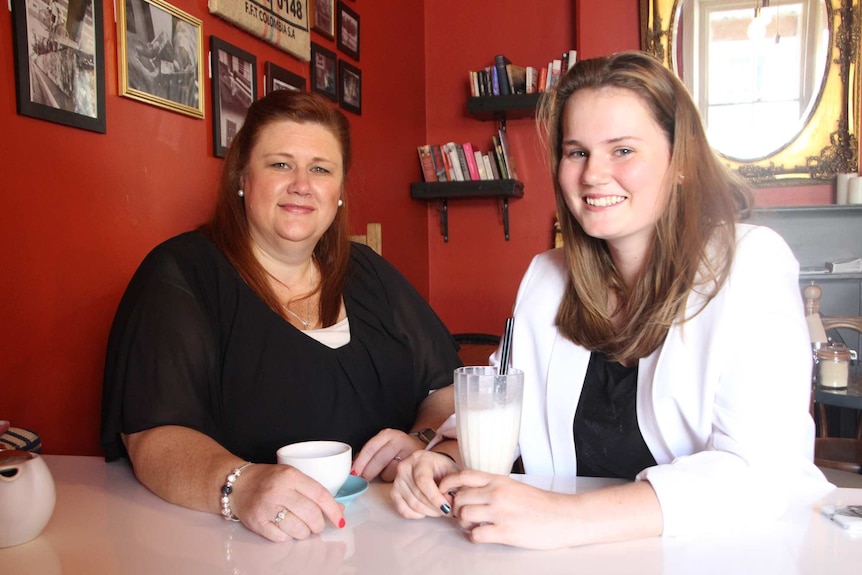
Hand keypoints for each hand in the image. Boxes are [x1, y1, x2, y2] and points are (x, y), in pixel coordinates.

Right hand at [232, 463, 344, 542]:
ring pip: (298, 529)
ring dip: (304, 532)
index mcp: (290, 476)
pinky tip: (285, 528)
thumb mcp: (292, 476)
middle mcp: (278, 490)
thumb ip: (314, 490)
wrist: (237, 484)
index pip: (320, 494)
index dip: (333, 510)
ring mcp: (266, 507)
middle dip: (319, 524)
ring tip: (301, 526)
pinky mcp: (257, 522)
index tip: (340, 519)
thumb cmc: (268, 480)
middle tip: (317, 525)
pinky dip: (287, 536)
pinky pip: (281, 538)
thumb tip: (338, 509)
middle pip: (311, 514)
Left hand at [351, 428, 424, 481]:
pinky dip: (395, 479)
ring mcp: (409, 451)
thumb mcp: (383, 446)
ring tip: (386, 473)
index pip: (370, 448)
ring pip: (389, 470)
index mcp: (387, 435)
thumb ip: (369, 454)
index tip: (353, 472)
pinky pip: (400, 476)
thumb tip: (354, 466)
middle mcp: (399, 440)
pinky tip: (396, 475)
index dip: (360, 462)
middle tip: (362, 479)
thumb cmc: (398, 449)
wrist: (421, 448)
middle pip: (379, 459)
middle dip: (368, 472)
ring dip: (384, 476)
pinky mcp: (415, 464)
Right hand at [390, 450, 458, 518]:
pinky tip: (427, 511)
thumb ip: (454, 483)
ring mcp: (397, 480)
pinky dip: (417, 515)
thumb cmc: (442, 468)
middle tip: (449, 511)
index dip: (435, 498)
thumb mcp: (452, 470)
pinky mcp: (393, 492)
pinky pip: (403, 510)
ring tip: (441, 510)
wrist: (431, 466)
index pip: (423, 481)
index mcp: (420, 458)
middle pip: (418, 495)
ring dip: (429, 512)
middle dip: (436, 507)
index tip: (447, 508)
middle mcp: (404, 467)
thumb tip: (451, 501)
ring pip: (412, 504)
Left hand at [439, 470, 572, 548]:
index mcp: (499, 480)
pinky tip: (484, 535)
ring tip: (474, 525)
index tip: (443, 490)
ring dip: (464, 523)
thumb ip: (493, 486)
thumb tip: (471, 491)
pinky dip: (475, 536)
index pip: (463, 475)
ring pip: (463, 516)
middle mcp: (496, 493)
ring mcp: (499, 512)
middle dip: (456, 508)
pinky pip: (475, 535)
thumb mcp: (514, 487)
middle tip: (463, 514)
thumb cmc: (540, 504)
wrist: (563, 517)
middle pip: (459, 498)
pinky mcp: (505, 532)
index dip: (448, 482)